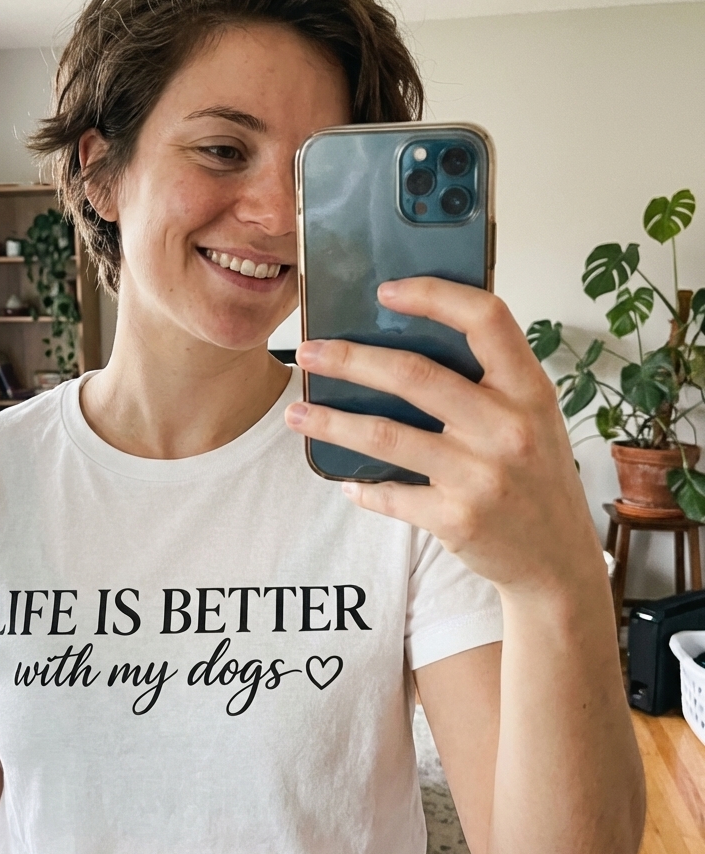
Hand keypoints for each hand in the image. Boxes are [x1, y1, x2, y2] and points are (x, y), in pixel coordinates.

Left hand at [284, 277, 606, 599]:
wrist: (557, 563)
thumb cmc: (536, 478)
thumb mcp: (533, 419)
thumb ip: (488, 382)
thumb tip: (403, 342)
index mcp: (529, 390)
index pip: (486, 320)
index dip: (434, 296)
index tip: (385, 291)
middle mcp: (508, 427)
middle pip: (413, 374)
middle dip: (349, 359)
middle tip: (307, 352)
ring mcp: (481, 476)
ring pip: (385, 434)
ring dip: (330, 422)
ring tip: (295, 413)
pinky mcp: (456, 519)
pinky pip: (390, 493)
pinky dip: (361, 486)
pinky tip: (344, 480)